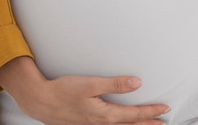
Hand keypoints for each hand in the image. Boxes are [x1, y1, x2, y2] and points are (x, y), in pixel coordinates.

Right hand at [0, 57, 169, 124]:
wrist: (41, 101)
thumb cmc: (63, 91)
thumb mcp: (90, 83)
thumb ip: (113, 84)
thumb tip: (135, 83)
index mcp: (105, 115)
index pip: (134, 114)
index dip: (150, 112)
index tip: (163, 109)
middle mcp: (101, 124)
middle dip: (147, 123)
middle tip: (161, 121)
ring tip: (146, 124)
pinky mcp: (86, 124)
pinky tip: (119, 123)